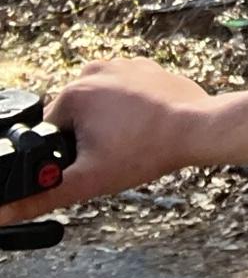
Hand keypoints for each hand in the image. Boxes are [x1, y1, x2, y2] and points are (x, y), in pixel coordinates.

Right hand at [0, 59, 210, 224]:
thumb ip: (41, 198)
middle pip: (74, 117)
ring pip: (99, 105)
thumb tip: (1, 213)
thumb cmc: (147, 151)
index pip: (50, 132)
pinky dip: (129, 109)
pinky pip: (123, 93)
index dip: (67, 154)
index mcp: (73, 93)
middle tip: (115, 151)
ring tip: (131, 139)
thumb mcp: (88, 180)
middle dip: (87, 138)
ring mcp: (122, 64)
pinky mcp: (145, 66)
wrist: (199, 128)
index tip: (93, 161)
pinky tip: (144, 124)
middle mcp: (94, 70)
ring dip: (107, 123)